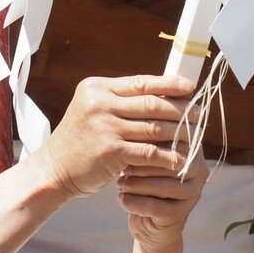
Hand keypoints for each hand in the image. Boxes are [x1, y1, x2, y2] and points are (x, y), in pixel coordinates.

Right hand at [36, 74, 195, 197]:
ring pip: (154, 127)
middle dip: (180, 109)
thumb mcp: (93, 111)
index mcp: (96, 88)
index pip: (141, 82)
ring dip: (178, 133)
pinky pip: (149, 152)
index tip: (190, 86)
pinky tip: (181, 159)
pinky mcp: (111, 152)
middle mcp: (99, 103)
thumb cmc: (80, 141)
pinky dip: (168, 156)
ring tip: (195, 136)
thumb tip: (162, 94)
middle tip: (200, 114)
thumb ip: (120, 101)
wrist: (54, 170)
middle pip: (151, 103)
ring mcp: (104, 127)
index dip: (168, 84)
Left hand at [118, 147, 209, 252]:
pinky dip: (134, 202)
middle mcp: (199, 170)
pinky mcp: (181, 214)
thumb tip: (130, 123)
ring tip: (120, 183)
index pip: (173, 141)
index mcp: (194, 150)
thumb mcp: (147, 157)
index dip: (148, 142)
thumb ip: (147, 140)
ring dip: (136, 184)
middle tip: (121, 166)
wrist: (150, 222)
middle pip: (168, 163)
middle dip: (141, 163)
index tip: (126, 143)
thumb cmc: (145, 180)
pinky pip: (154, 206)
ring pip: (162, 186)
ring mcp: (193, 193)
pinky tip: (122, 199)